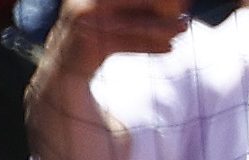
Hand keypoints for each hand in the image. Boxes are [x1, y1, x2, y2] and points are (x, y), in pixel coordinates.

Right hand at [51, 0, 190, 60]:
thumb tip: (178, 6)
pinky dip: (147, 44)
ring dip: (160, 27)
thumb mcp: (118, 13)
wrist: (65, 64)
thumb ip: (141, 7)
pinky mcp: (86, 43)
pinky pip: (123, 42)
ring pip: (130, 21)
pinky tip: (169, 47)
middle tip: (184, 10)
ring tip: (182, 28)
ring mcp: (83, 18)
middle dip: (161, 5)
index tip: (180, 2)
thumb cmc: (98, 31)